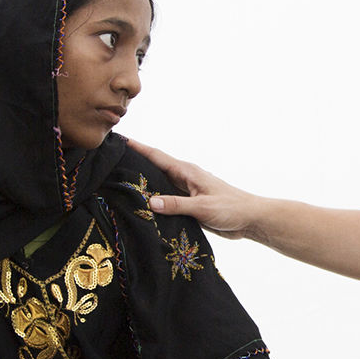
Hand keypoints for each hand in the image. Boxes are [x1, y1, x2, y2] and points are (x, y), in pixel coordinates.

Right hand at [128, 139, 260, 239]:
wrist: (249, 219)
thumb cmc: (230, 208)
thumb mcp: (202, 208)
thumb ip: (177, 205)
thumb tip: (150, 201)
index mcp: (187, 172)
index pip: (157, 156)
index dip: (138, 148)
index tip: (119, 140)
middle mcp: (183, 178)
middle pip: (154, 168)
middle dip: (134, 163)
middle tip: (110, 161)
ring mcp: (185, 191)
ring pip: (159, 184)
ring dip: (143, 182)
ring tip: (118, 181)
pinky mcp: (188, 204)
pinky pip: (166, 199)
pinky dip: (154, 199)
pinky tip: (141, 204)